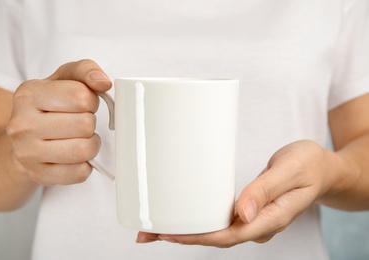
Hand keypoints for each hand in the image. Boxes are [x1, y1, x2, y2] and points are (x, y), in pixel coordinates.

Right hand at [7, 59, 111, 185]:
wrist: (24, 138)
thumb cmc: (50, 105)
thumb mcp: (64, 79)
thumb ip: (86, 70)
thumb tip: (103, 81)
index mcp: (28, 94)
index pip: (80, 96)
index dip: (91, 100)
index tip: (83, 104)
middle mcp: (22, 124)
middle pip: (84, 125)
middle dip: (90, 123)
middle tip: (81, 123)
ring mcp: (27, 153)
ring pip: (84, 150)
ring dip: (91, 144)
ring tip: (81, 139)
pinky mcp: (38, 174)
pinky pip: (79, 173)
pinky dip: (85, 165)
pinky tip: (75, 156)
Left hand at [137, 140, 331, 246]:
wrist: (322, 169)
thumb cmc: (310, 165)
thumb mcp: (291, 171)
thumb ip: (266, 190)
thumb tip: (241, 213)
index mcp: (270, 219)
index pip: (227, 236)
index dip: (194, 237)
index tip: (166, 234)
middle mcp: (258, 224)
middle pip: (213, 237)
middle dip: (179, 237)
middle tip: (146, 232)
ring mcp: (252, 219)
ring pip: (213, 230)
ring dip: (184, 230)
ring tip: (154, 226)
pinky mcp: (247, 210)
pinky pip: (219, 219)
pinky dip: (197, 219)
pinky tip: (182, 215)